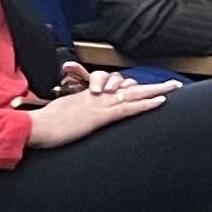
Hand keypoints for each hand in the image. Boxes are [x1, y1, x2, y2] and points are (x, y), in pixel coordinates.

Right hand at [18, 77, 171, 148]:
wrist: (37, 127)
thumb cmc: (43, 125)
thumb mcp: (60, 117)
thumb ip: (70, 115)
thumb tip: (71, 120)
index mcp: (87, 98)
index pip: (116, 89)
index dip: (133, 88)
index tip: (147, 89)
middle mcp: (96, 97)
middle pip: (129, 87)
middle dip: (152, 85)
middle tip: (172, 84)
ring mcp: (100, 105)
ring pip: (134, 93)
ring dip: (156, 90)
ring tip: (174, 88)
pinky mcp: (102, 115)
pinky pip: (129, 107)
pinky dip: (146, 104)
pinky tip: (161, 101)